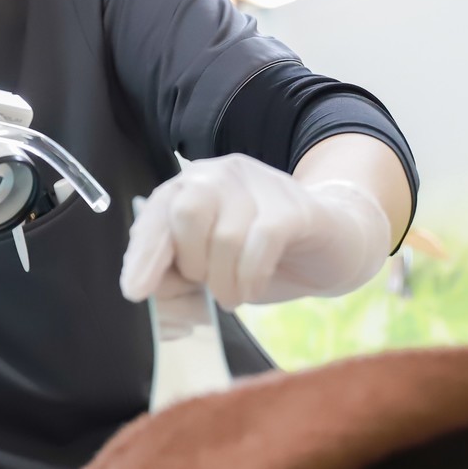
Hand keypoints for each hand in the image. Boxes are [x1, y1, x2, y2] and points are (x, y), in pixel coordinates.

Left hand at [120, 153, 390, 309]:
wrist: (332, 246)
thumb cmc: (259, 259)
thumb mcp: (208, 270)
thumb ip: (172, 276)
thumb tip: (144, 288)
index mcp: (192, 186)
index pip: (157, 212)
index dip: (144, 253)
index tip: (134, 291)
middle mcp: (223, 174)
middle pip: (187, 211)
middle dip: (192, 262)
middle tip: (208, 285)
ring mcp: (261, 184)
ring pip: (226, 235)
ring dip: (226, 281)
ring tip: (234, 294)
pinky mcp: (294, 207)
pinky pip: (262, 242)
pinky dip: (251, 277)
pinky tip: (253, 287)